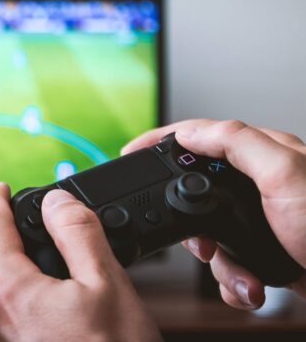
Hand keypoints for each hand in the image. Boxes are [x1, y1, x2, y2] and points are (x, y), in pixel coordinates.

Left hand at [0, 183, 160, 341]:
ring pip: (7, 297)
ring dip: (30, 285)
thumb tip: (56, 202)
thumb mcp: (107, 285)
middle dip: (24, 251)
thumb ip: (78, 234)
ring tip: (71, 296)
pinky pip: (11, 324)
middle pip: (0, 265)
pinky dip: (31, 312)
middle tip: (59, 250)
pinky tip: (62, 323)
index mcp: (9, 292)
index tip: (0, 188)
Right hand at [122, 119, 305, 308]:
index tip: (130, 152)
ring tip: (239, 272)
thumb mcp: (284, 175)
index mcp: (262, 154)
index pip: (199, 135)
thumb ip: (236, 144)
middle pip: (195, 189)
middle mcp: (258, 183)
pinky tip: (250, 284)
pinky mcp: (263, 250)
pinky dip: (233, 280)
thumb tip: (190, 132)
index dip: (161, 141)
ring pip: (209, 234)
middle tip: (197, 240)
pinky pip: (228, 263)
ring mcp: (260, 219)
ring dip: (219, 263)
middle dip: (191, 223)